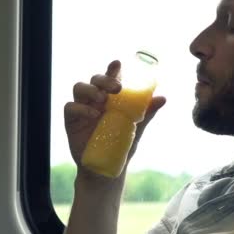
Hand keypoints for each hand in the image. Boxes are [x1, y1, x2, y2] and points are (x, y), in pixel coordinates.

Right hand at [64, 60, 165, 177]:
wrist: (106, 169)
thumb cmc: (122, 145)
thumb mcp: (137, 128)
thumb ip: (147, 113)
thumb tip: (163, 98)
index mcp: (111, 97)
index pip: (111, 77)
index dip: (112, 69)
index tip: (118, 63)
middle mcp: (95, 99)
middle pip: (94, 79)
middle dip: (104, 79)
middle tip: (116, 89)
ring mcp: (82, 108)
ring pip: (79, 88)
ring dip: (91, 90)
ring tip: (102, 100)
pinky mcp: (71, 121)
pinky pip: (71, 107)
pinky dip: (81, 108)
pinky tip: (93, 115)